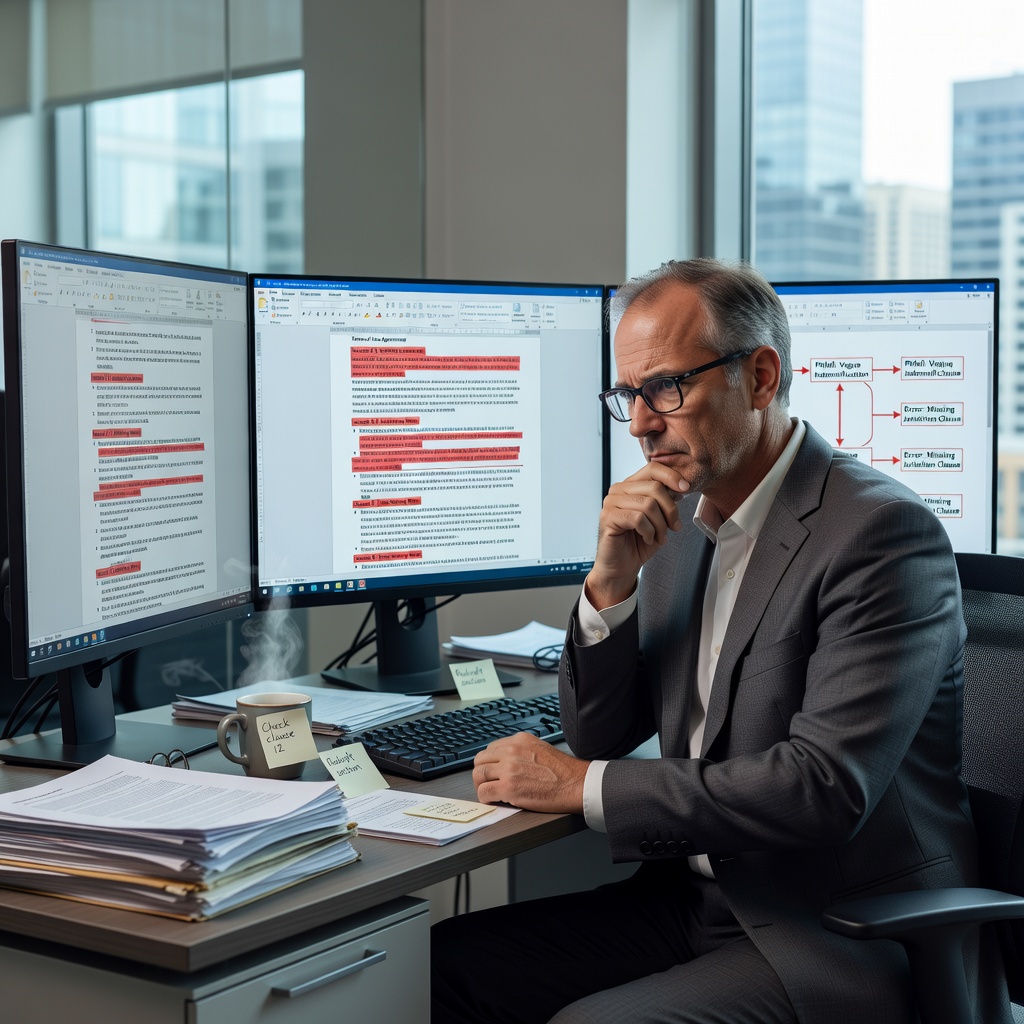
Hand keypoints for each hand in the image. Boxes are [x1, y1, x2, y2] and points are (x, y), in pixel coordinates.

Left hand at [472, 733, 588, 812]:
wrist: (576, 784)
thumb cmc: (563, 771)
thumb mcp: (540, 748)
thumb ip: (522, 750)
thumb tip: (506, 760)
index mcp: (519, 740)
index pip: (491, 748)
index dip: (490, 762)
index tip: (492, 771)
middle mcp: (511, 750)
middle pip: (480, 760)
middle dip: (482, 773)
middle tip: (487, 783)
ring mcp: (509, 769)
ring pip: (478, 775)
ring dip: (481, 785)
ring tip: (490, 792)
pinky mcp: (508, 788)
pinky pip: (484, 792)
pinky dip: (485, 798)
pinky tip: (494, 800)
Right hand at [586, 463, 686, 607]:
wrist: (621, 566)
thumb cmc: (638, 542)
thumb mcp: (658, 518)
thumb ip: (665, 500)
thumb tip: (681, 487)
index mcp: (630, 485)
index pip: (652, 469)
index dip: (672, 477)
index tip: (686, 490)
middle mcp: (618, 490)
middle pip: (654, 487)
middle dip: (671, 510)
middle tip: (674, 527)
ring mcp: (610, 502)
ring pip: (648, 504)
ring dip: (660, 525)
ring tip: (660, 537)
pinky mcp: (607, 517)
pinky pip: (638, 518)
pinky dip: (649, 531)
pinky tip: (647, 539)